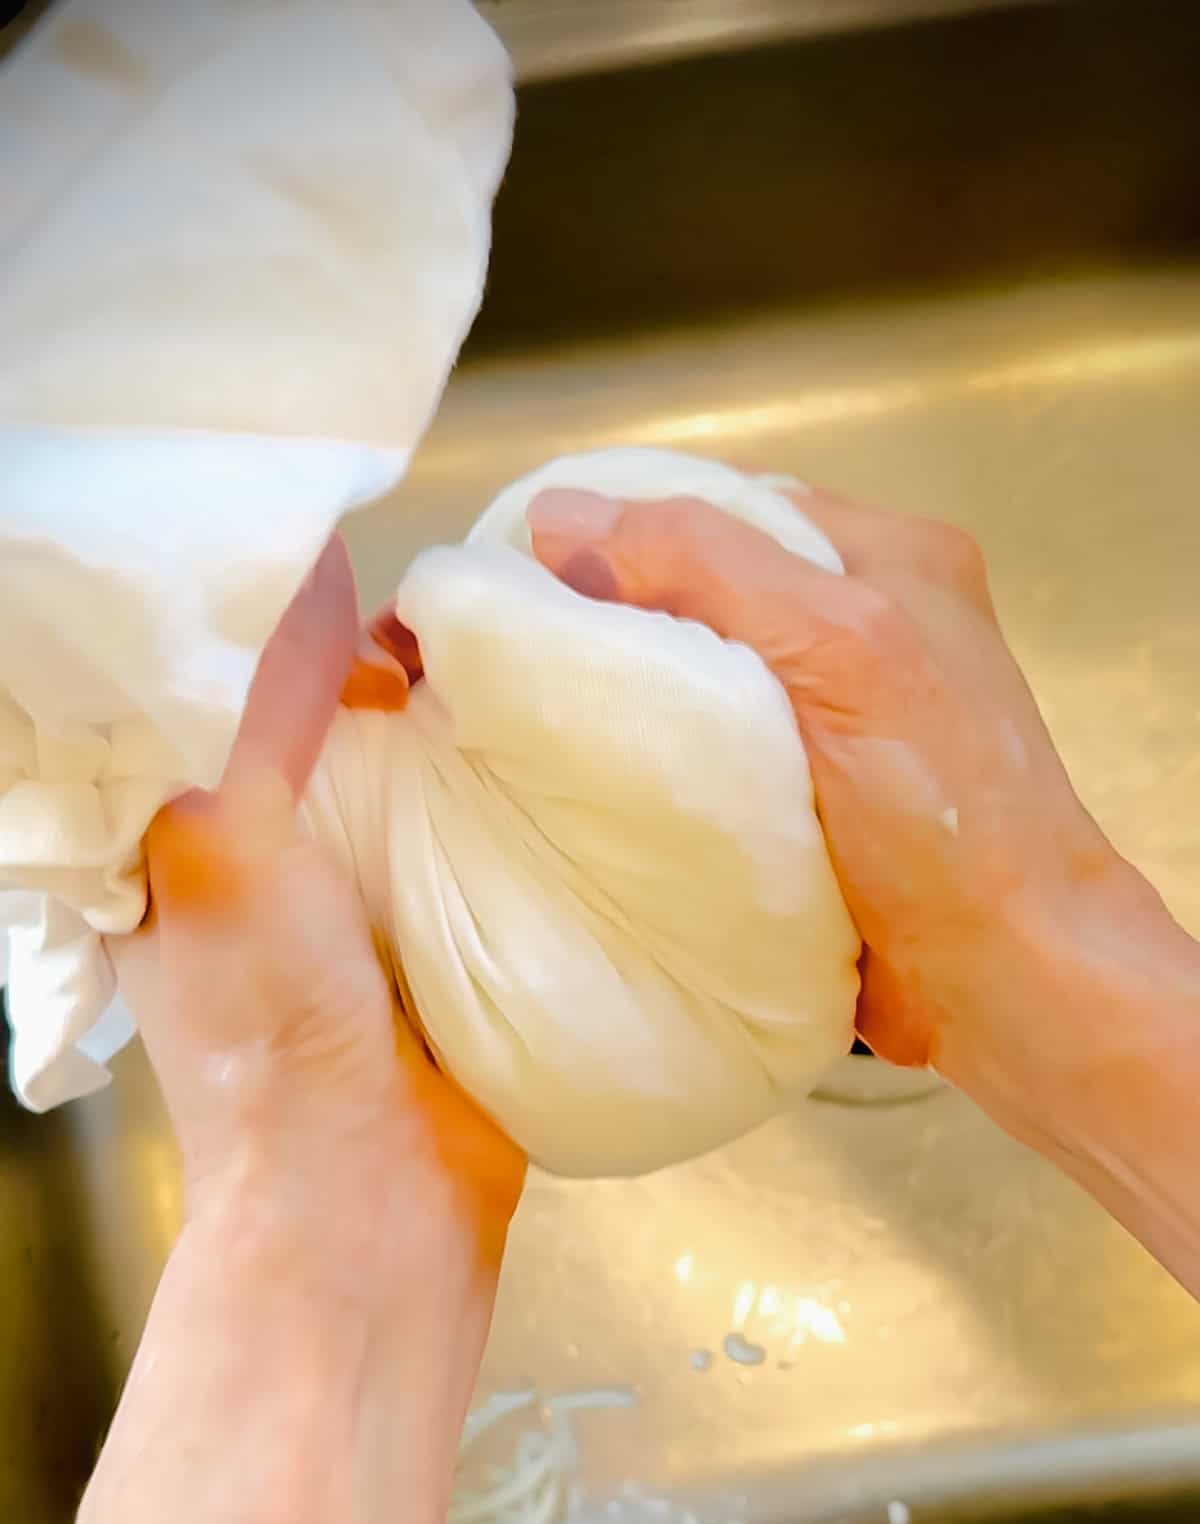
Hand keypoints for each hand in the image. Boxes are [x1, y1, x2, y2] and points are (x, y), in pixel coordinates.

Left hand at [70, 537, 523, 1523]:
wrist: (375, 1200)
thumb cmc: (275, 1026)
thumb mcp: (230, 842)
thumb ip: (261, 707)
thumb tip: (314, 561)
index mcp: (180, 827)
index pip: (221, 682)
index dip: (277, 617)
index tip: (352, 562)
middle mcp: (270, 847)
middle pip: (326, 714)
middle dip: (389, 653)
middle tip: (467, 594)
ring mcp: (365, 887)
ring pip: (411, 764)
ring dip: (461, 713)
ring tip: (523, 637)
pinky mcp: (449, 919)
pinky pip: (477, 825)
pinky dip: (510, 780)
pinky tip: (557, 729)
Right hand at [526, 483, 1195, 1160]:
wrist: (1003, 977)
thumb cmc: (942, 811)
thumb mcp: (842, 649)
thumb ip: (711, 566)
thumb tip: (560, 517)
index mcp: (885, 558)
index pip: (723, 507)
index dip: (622, 530)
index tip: (524, 573)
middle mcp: (859, 622)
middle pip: (700, 589)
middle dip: (613, 616)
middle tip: (514, 654)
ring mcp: (831, 715)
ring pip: (695, 672)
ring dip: (624, 695)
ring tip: (528, 715)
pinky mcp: (803, 794)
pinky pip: (704, 751)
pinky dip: (651, 762)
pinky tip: (590, 780)